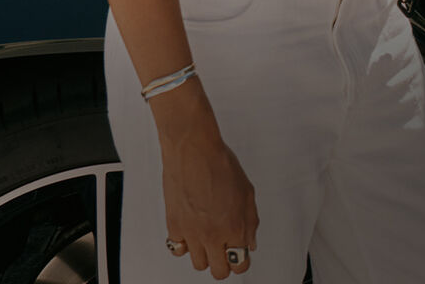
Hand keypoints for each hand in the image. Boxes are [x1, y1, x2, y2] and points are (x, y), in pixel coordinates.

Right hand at [157, 90, 257, 277]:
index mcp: (235, 226)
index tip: (241, 255)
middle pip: (218, 272)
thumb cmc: (220, 164)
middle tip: (226, 251)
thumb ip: (250, 221)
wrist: (194, 151)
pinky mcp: (173, 226)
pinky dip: (184, 244)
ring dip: (205, 254)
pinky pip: (177, 249)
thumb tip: (250, 241)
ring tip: (209, 239)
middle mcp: (212, 234)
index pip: (240, 264)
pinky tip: (191, 232)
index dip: (242, 261)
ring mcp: (191, 233)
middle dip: (224, 264)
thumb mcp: (248, 192)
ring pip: (198, 264)